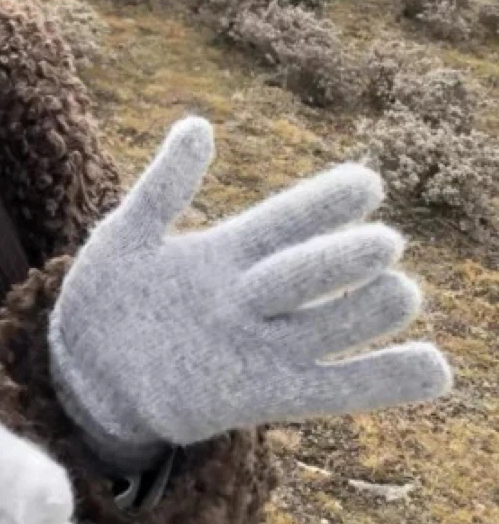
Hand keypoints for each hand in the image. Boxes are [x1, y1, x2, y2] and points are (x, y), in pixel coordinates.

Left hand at [47, 117, 453, 468]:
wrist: (87, 370)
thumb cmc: (108, 293)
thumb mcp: (125, 234)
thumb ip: (163, 187)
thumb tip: (198, 127)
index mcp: (231, 249)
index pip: (289, 219)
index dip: (325, 203)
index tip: (367, 184)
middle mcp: (260, 295)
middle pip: (316, 271)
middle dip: (345, 258)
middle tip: (382, 243)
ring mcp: (266, 345)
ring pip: (333, 325)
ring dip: (368, 310)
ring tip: (401, 292)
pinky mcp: (266, 397)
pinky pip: (335, 390)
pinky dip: (384, 381)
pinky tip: (436, 372)